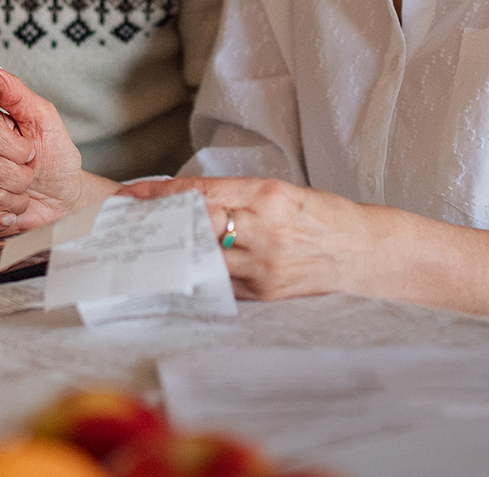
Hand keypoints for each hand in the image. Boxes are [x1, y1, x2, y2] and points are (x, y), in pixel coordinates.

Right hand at [0, 61, 104, 236]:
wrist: (63, 198)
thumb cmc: (54, 157)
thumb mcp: (43, 119)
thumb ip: (14, 91)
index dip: (18, 147)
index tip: (31, 149)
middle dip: (20, 177)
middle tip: (27, 174)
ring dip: (13, 201)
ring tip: (19, 194)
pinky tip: (5, 217)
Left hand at [119, 176, 372, 300]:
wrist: (363, 254)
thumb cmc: (321, 217)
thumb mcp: (279, 192)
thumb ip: (233, 196)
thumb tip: (182, 200)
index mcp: (268, 197)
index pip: (199, 194)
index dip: (158, 195)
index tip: (129, 195)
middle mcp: (264, 232)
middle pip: (192, 228)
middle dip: (156, 225)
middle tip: (125, 223)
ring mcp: (263, 268)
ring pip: (199, 259)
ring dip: (169, 252)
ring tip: (143, 246)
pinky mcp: (264, 295)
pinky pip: (219, 282)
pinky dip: (195, 273)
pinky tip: (176, 269)